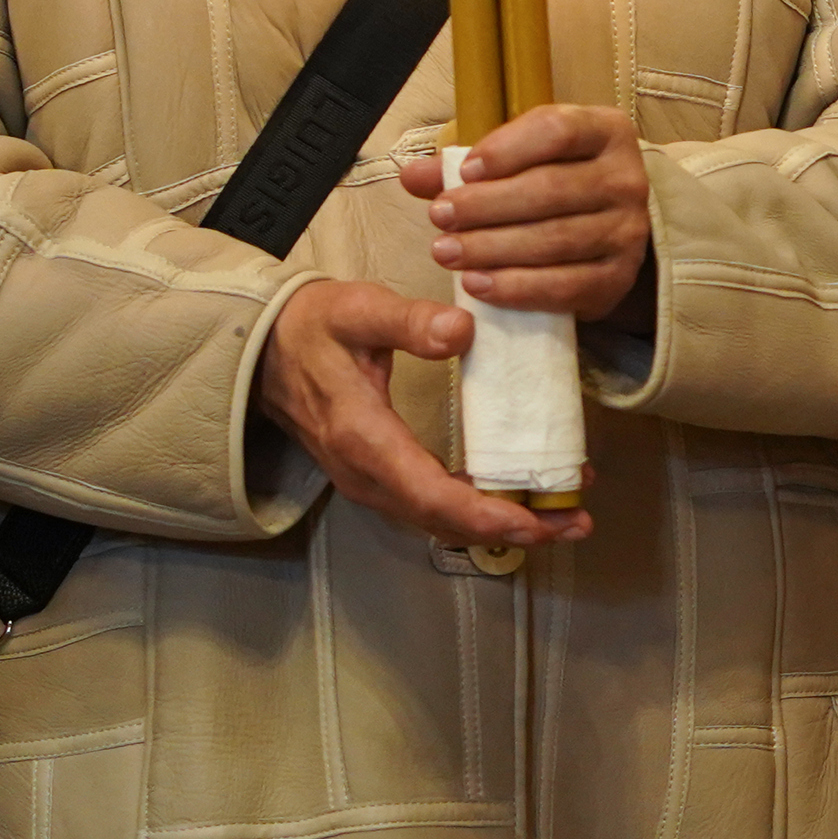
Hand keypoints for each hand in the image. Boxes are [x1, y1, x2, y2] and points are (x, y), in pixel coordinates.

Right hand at [254, 278, 589, 549]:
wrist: (262, 347)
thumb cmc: (314, 326)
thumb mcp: (359, 310)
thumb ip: (408, 321)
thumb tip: (462, 332)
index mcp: (364, 439)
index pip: (432, 494)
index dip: (487, 515)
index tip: (538, 522)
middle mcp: (365, 474)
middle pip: (443, 519)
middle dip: (512, 528)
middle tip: (576, 521)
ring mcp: (368, 480)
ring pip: (437, 519)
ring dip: (499, 523)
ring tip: (560, 515)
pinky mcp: (375, 475)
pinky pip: (428, 504)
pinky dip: (474, 508)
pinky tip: (513, 497)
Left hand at [400, 104, 654, 331]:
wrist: (606, 232)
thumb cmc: (554, 184)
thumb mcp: (521, 161)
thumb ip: (467, 167)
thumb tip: (412, 175)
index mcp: (605, 132)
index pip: (558, 131)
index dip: (507, 149)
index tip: (464, 170)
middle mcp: (627, 179)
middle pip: (551, 189)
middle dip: (486, 205)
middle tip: (440, 217)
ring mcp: (628, 231)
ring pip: (555, 239)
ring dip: (492, 248)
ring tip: (446, 252)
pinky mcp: (618, 277)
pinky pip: (565, 286)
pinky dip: (517, 288)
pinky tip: (477, 284)